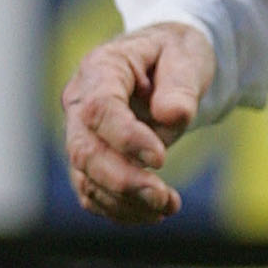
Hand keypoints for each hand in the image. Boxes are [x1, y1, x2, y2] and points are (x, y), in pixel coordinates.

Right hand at [61, 22, 214, 224]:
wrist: (167, 64)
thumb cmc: (175, 54)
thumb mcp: (186, 55)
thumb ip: (180, 84)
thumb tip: (171, 114)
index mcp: (101, 68)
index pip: (99, 109)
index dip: (126, 138)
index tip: (160, 159)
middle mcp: (80, 102)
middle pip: (84, 151)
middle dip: (123, 181)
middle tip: (164, 198)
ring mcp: (81, 133)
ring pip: (86, 179)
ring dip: (126, 202)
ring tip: (169, 205)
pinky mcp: (91, 160)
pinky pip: (94, 194)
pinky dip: (122, 210)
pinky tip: (155, 212)